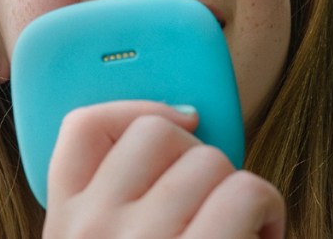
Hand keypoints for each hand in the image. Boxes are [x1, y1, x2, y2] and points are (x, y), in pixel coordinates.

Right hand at [42, 101, 284, 238]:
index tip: (177, 118)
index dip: (136, 106)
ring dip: (238, 187)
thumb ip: (112, 204)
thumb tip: (177, 125)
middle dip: (198, 155)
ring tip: (240, 225)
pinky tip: (262, 234)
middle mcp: (92, 229)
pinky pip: (246, 190)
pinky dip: (268, 208)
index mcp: (64, 225)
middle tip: (209, 198)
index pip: (82, 126)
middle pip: (157, 131)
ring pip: (210, 158)